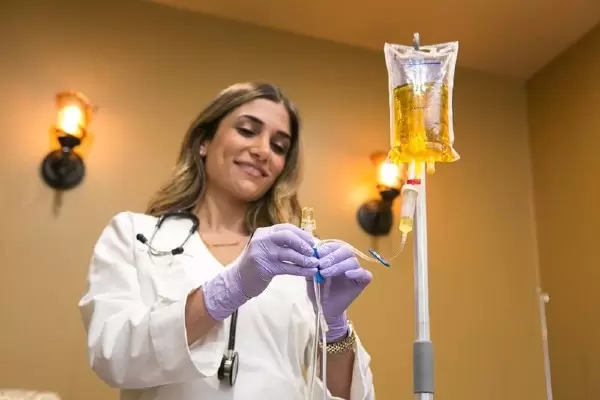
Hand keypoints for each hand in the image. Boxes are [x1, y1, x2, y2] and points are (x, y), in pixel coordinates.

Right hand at [203, 223, 318, 319]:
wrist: (237, 281)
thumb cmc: (255, 265)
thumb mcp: (266, 249)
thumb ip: (281, 244)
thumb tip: (307, 244)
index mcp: (264, 232)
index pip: (287, 228)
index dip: (302, 234)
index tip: (313, 242)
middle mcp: (262, 239)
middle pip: (288, 236)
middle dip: (304, 243)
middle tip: (314, 252)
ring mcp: (262, 253)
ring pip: (289, 253)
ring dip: (305, 259)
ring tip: (315, 264)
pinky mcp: (264, 267)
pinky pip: (288, 267)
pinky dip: (301, 270)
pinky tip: (309, 272)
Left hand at [307, 241, 371, 341]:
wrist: (325, 308)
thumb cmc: (318, 290)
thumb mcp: (311, 275)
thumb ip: (311, 264)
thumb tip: (310, 254)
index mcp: (336, 256)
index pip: (335, 245)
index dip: (327, 248)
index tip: (317, 255)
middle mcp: (347, 261)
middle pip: (345, 250)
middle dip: (332, 256)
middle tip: (321, 265)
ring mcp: (356, 271)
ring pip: (352, 261)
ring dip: (338, 265)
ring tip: (326, 273)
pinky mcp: (362, 281)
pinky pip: (365, 274)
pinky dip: (356, 272)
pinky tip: (347, 275)